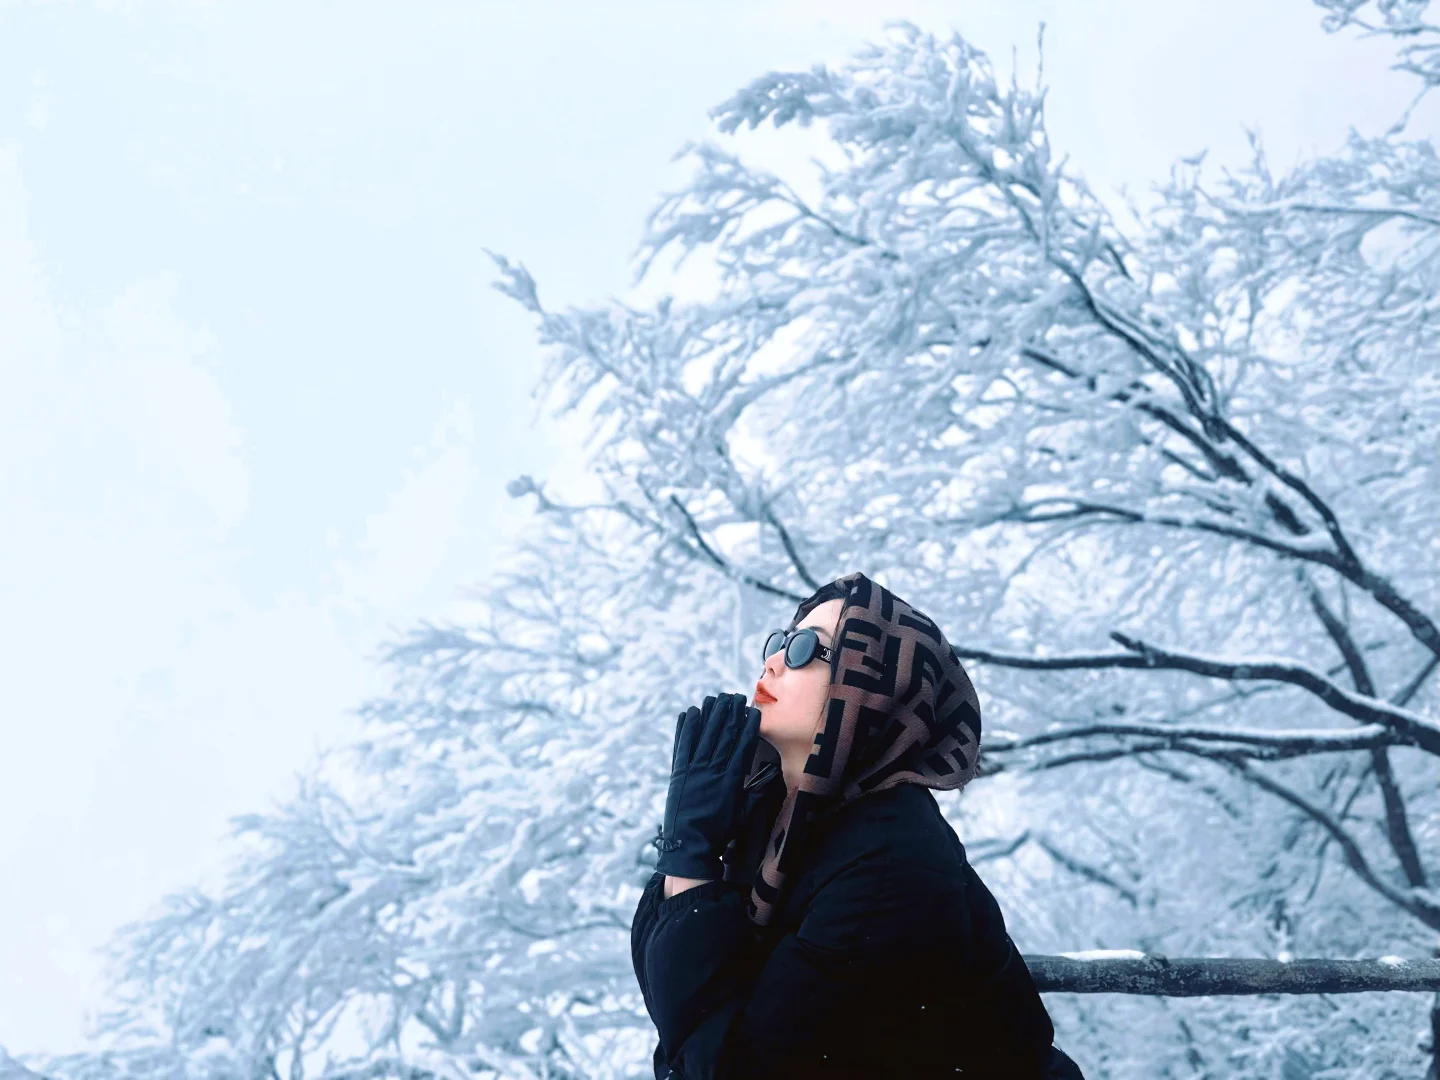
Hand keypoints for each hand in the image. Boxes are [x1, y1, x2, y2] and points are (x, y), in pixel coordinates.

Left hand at [652, 693, 762, 880]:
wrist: (689, 845)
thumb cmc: (720, 832)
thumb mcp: (744, 814)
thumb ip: (757, 793)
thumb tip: (773, 776)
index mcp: (731, 779)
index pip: (743, 746)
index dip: (748, 726)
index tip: (753, 712)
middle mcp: (713, 770)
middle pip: (724, 735)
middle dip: (730, 713)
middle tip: (735, 696)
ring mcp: (694, 770)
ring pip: (704, 735)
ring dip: (710, 714)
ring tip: (715, 698)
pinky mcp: (678, 772)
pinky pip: (682, 744)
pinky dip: (685, 727)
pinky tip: (689, 712)